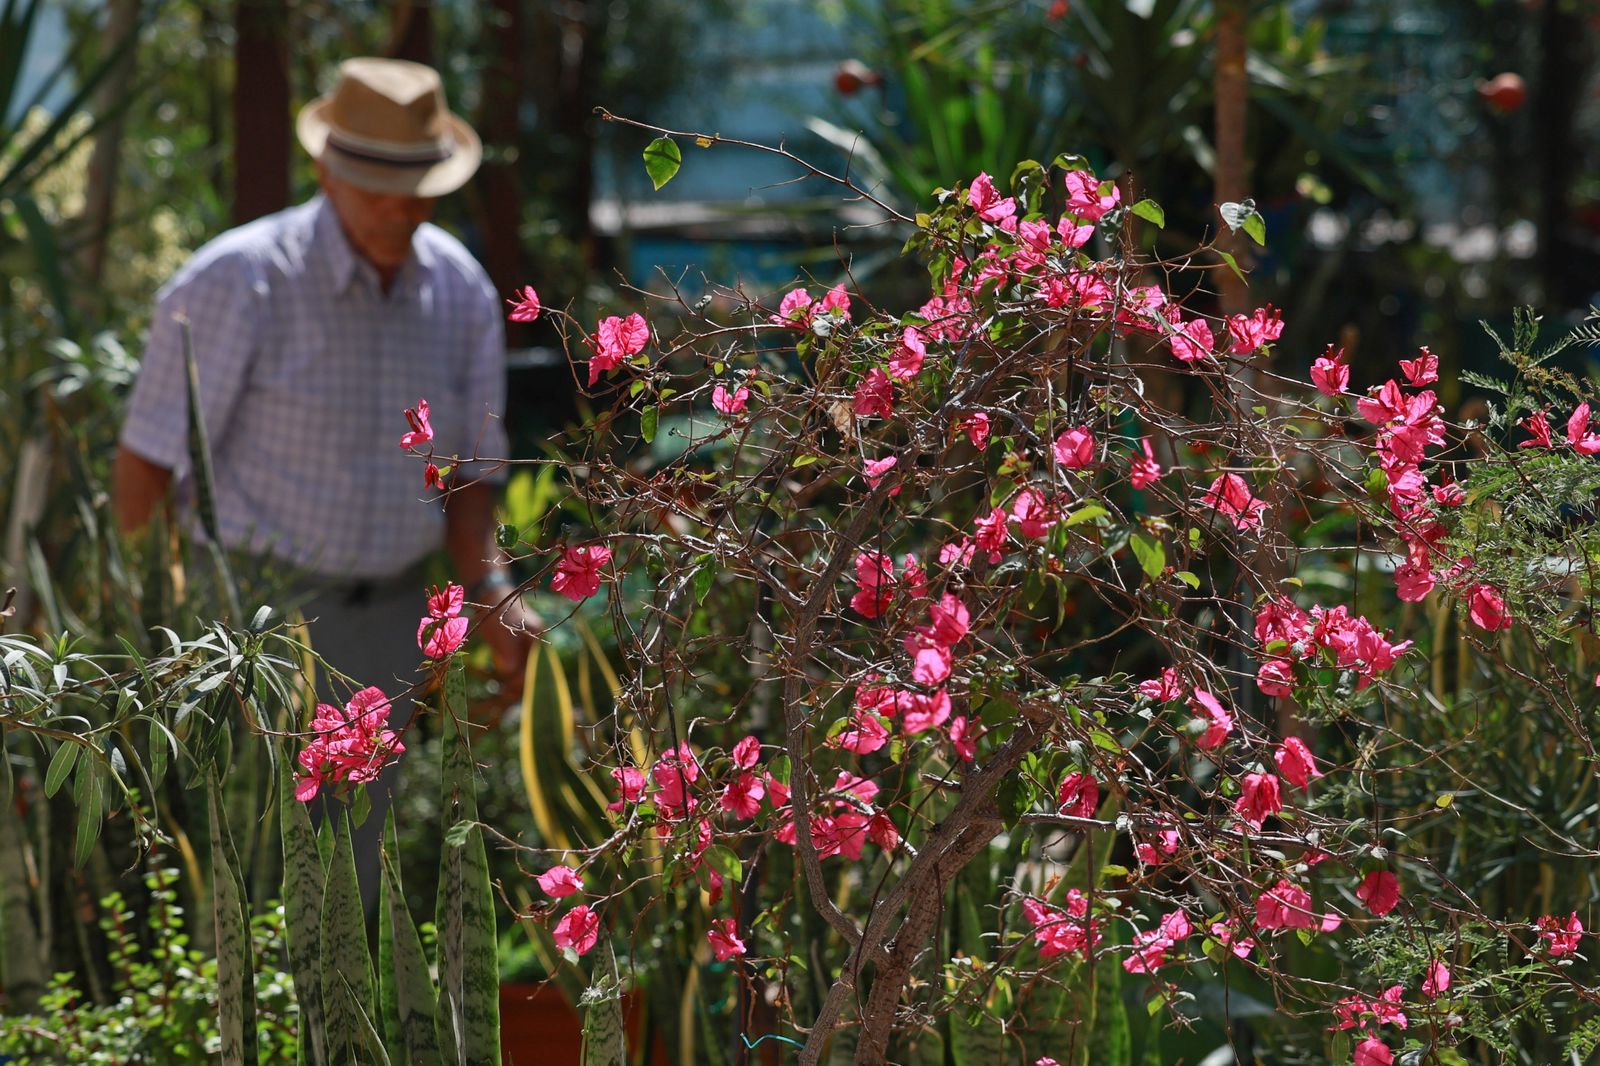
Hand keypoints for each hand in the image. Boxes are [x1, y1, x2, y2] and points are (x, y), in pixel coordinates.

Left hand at [476, 592, 540, 720]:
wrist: (490, 596)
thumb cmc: (495, 611)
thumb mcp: (500, 631)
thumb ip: (508, 651)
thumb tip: (511, 672)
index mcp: (536, 639)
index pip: (536, 666)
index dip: (524, 680)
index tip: (509, 688)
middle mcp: (535, 645)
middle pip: (533, 672)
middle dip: (521, 685)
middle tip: (506, 694)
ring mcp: (527, 648)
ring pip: (525, 672)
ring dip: (516, 684)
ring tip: (504, 693)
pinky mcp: (518, 651)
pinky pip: (518, 669)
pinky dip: (512, 678)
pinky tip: (504, 685)